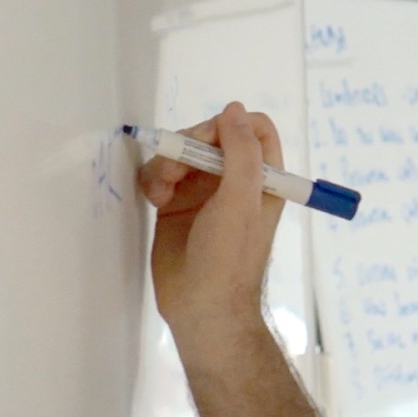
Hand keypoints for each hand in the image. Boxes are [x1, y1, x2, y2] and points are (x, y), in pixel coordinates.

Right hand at [139, 102, 285, 336]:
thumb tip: (233, 109)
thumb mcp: (243, 201)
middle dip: (189, 146)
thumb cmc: (229, 256)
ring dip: (167, 164)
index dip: (229, 126)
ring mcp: (203, 192)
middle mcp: (234, 180)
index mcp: (263, 177)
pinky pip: (160, 174)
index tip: (209, 142)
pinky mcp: (174, 205)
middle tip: (176, 169)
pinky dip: (154, 179)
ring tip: (161, 191)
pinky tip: (154, 200)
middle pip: (210, 136)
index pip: (253, 129)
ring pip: (181, 153)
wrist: (201, 308)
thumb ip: (241, 152)